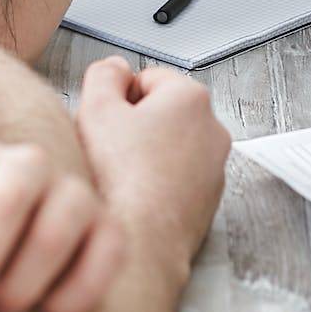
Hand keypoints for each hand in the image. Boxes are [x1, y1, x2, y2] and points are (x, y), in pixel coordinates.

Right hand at [74, 58, 230, 282]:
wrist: (140, 243)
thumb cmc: (121, 181)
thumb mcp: (95, 110)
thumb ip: (103, 75)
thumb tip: (113, 67)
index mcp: (191, 98)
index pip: (147, 77)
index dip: (117, 97)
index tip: (105, 119)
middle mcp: (213, 129)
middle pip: (161, 112)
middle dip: (134, 125)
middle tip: (108, 148)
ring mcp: (214, 167)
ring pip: (170, 147)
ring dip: (145, 155)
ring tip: (120, 176)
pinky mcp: (208, 199)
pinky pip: (178, 179)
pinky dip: (157, 183)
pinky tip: (135, 196)